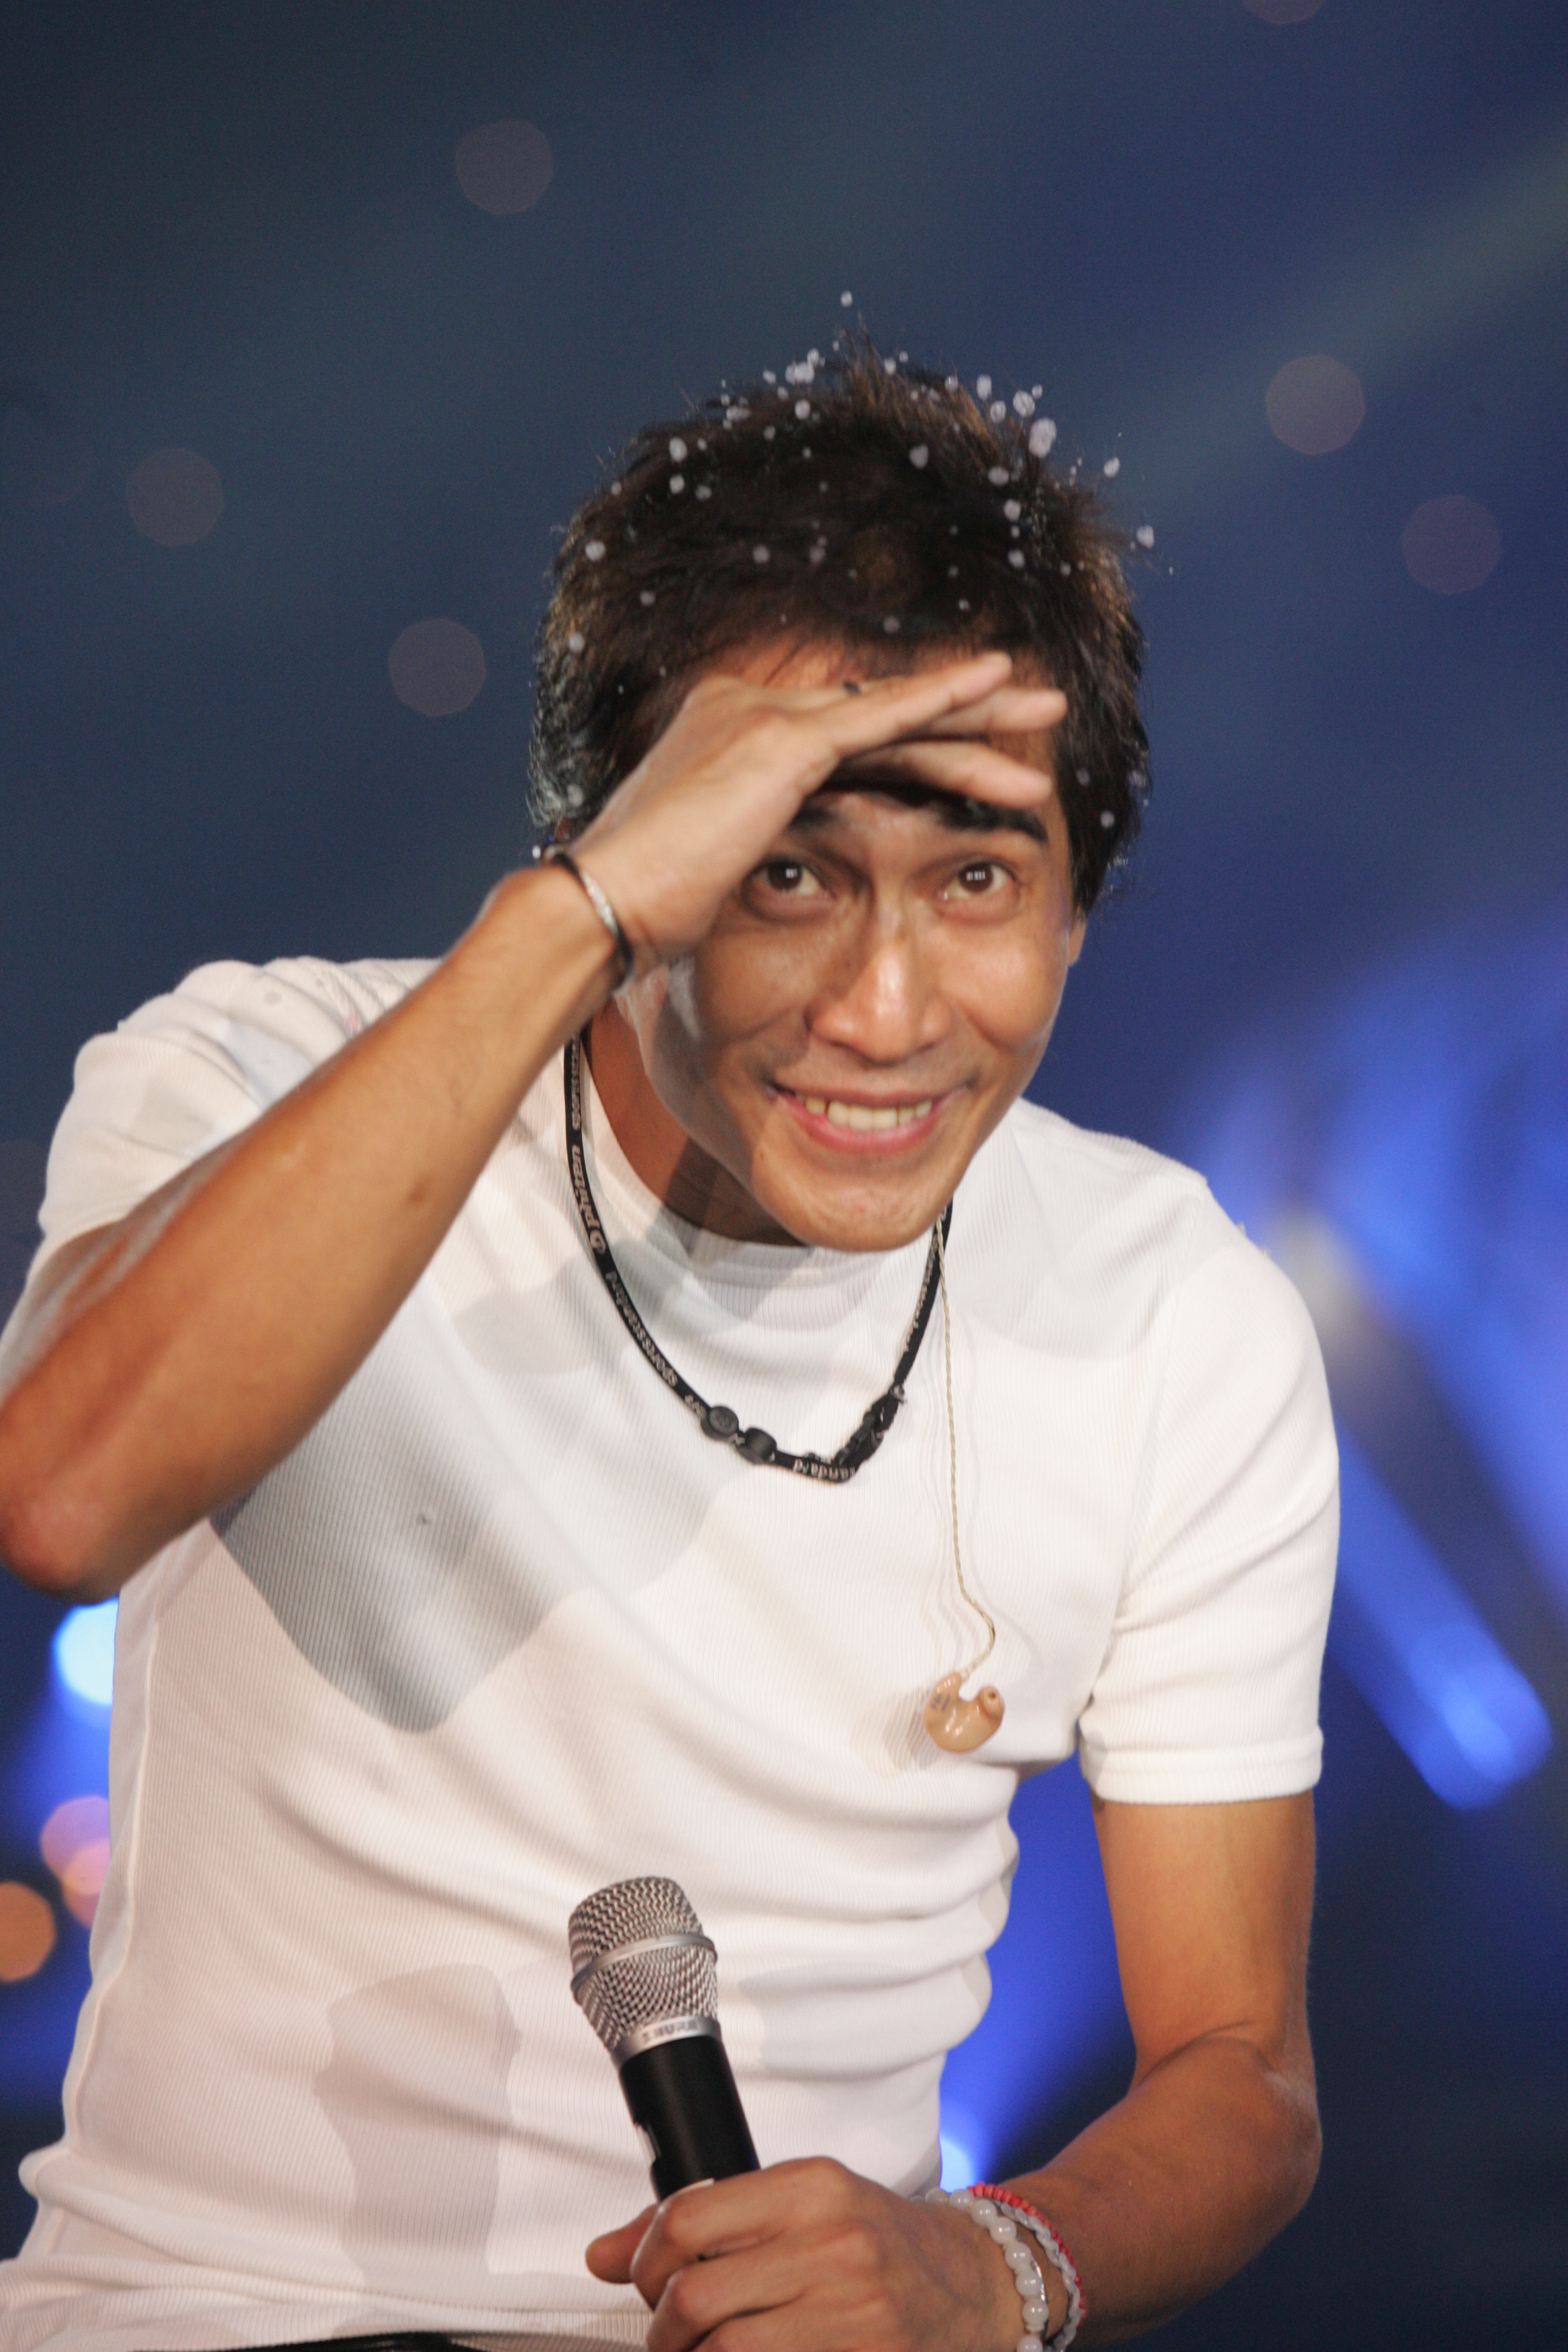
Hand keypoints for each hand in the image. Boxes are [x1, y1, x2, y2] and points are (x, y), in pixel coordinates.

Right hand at [572, 654, 1066, 970]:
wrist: (601, 910)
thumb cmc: (640, 916)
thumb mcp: (709, 874)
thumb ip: (753, 852)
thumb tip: (766, 882)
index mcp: (728, 736)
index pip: (846, 735)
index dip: (917, 747)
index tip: (971, 761)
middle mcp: (742, 708)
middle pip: (878, 713)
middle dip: (965, 713)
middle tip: (1035, 710)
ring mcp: (759, 717)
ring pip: (893, 712)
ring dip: (978, 713)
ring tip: (1048, 713)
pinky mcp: (779, 740)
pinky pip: (880, 715)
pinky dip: (943, 699)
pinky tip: (994, 687)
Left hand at [585, 2158, 1022, 2351]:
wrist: (968, 2281)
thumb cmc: (873, 2237)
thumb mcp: (797, 2203)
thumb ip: (701, 2221)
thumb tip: (600, 2255)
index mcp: (808, 2186)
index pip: (687, 2219)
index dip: (645, 2260)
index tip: (645, 2279)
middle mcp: (830, 2243)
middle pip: (697, 2298)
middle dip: (662, 2328)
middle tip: (668, 2332)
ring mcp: (849, 2309)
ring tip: (702, 2351)